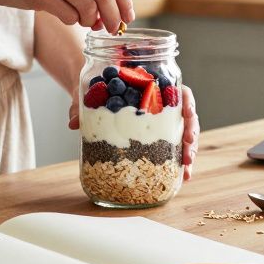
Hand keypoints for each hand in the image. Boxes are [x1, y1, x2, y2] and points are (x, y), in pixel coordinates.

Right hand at [0, 0, 133, 33]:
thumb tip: (113, 11)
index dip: (125, 1)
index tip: (128, 17)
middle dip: (113, 17)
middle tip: (112, 30)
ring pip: (89, 9)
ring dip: (90, 21)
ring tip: (81, 20)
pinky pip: (69, 16)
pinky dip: (71, 21)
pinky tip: (63, 15)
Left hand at [67, 84, 198, 182]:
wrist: (92, 92)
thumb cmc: (94, 87)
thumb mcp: (88, 93)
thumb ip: (81, 105)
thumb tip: (72, 123)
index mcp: (153, 86)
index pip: (179, 90)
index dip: (187, 102)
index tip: (187, 113)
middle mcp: (162, 104)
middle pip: (186, 117)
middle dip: (190, 135)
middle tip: (187, 152)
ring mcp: (161, 121)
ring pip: (182, 134)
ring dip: (188, 152)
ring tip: (186, 170)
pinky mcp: (157, 136)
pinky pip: (172, 147)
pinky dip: (178, 162)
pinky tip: (182, 176)